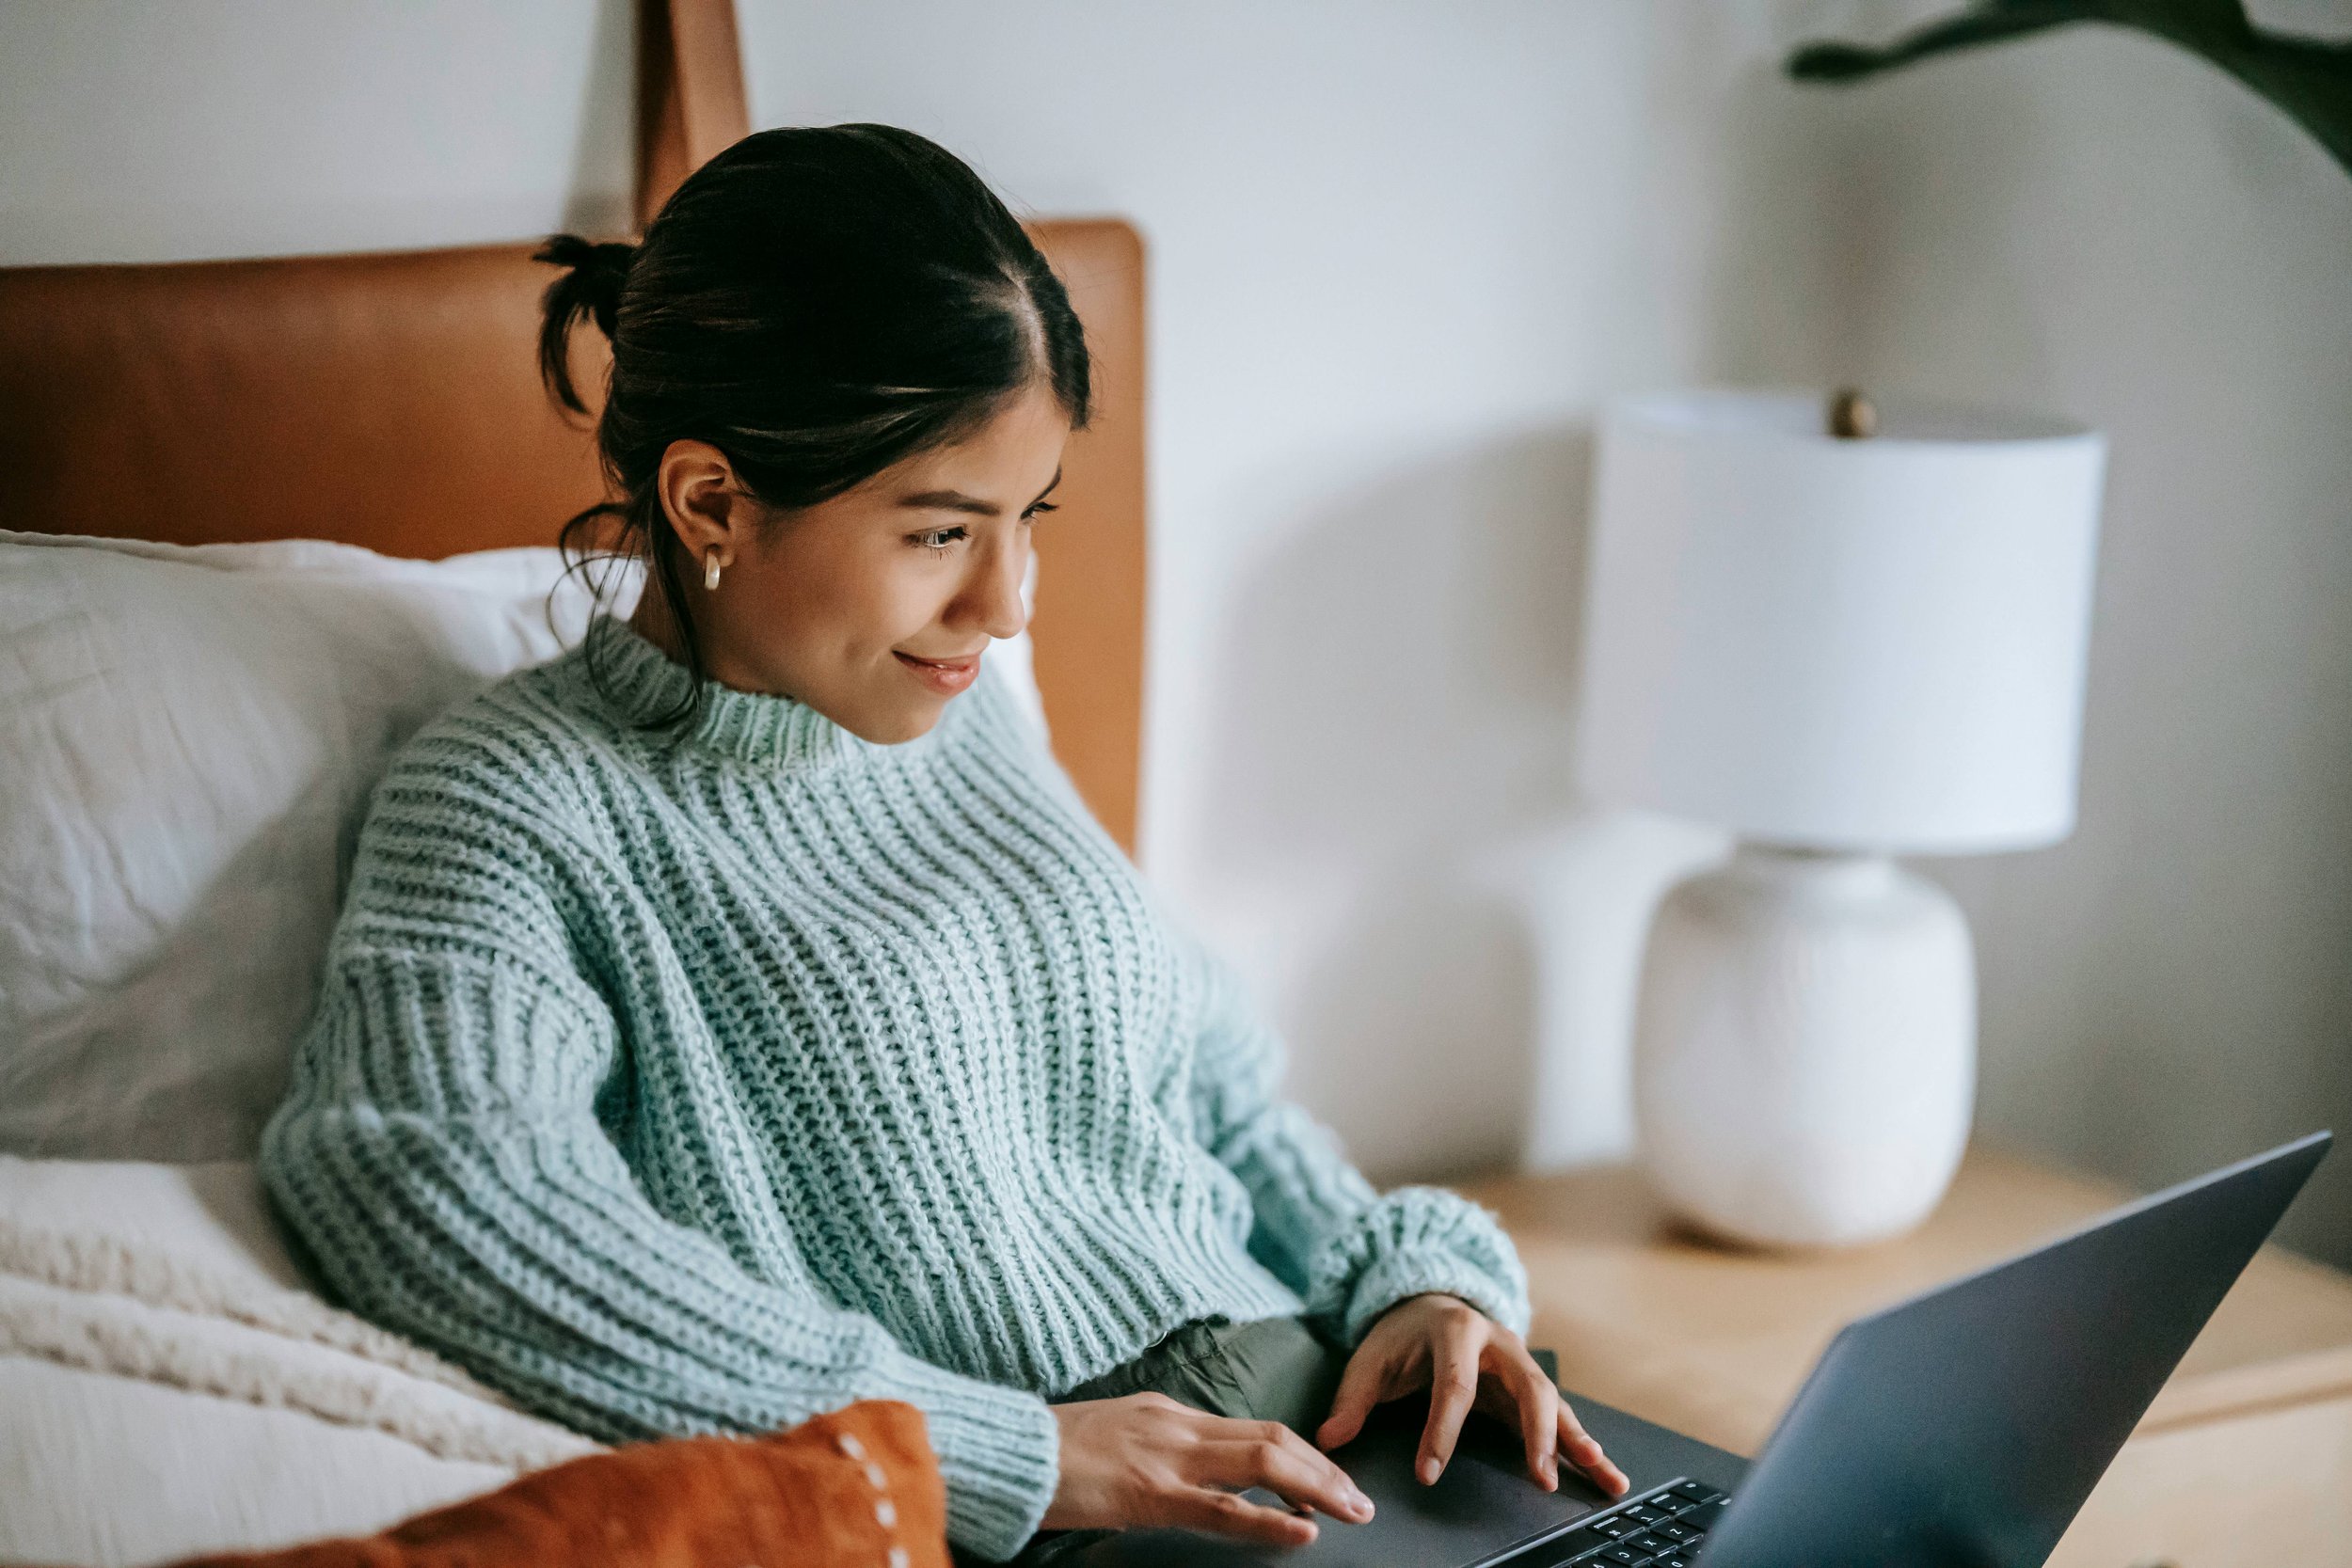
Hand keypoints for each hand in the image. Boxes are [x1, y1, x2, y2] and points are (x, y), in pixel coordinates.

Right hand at [1042, 1392, 1377, 1547]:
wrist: (1004, 1451)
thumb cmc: (1046, 1453)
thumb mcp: (1111, 1434)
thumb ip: (1153, 1446)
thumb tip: (1184, 1468)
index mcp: (1168, 1412)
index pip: (1252, 1428)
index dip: (1299, 1455)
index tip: (1327, 1480)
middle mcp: (1177, 1425)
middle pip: (1273, 1438)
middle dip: (1324, 1468)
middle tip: (1359, 1499)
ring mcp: (1167, 1456)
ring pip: (1264, 1462)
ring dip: (1318, 1486)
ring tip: (1353, 1511)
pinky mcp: (1151, 1493)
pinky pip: (1224, 1508)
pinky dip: (1269, 1519)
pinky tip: (1303, 1533)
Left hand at [1314, 1293, 1628, 1498]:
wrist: (1430, 1301)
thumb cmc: (1400, 1335)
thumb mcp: (1370, 1359)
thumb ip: (1352, 1399)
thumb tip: (1328, 1438)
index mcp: (1455, 1331)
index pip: (1453, 1385)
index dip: (1442, 1431)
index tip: (1429, 1473)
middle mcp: (1498, 1343)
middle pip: (1526, 1387)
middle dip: (1536, 1433)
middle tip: (1540, 1476)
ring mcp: (1520, 1362)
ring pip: (1555, 1402)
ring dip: (1577, 1441)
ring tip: (1603, 1478)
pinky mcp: (1530, 1384)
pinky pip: (1562, 1415)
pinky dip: (1585, 1444)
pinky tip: (1606, 1474)